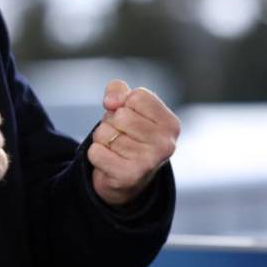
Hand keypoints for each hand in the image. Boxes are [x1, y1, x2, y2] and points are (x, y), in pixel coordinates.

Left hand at [87, 80, 179, 207]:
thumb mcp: (128, 105)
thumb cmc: (129, 133)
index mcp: (171, 124)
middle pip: (121, 115)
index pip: (137, 97)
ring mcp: (148, 162)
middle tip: (120, 134)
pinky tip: (109, 159)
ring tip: (116, 148)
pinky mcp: (128, 177)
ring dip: (103, 138)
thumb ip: (118, 90)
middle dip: (112, 121)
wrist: (127, 177)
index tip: (131, 116)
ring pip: (105, 133)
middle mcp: (165, 144)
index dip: (125, 103)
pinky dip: (96, 153)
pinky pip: (95, 152)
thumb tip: (111, 102)